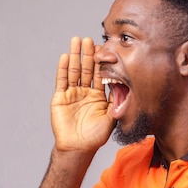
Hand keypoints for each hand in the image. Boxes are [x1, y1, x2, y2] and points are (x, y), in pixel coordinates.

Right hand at [51, 37, 114, 151]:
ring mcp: (72, 93)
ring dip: (75, 56)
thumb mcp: (111, 118)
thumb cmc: (95, 136)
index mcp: (97, 96)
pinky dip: (63, 68)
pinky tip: (66, 57)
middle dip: (88, 54)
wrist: (78, 148)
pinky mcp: (60, 97)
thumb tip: (127, 87)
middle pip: (87, 69)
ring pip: (74, 71)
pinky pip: (62, 80)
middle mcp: (85, 92)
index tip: (103, 48)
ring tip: (76, 40)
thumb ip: (117, 103)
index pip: (100, 75)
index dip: (101, 62)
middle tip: (89, 39)